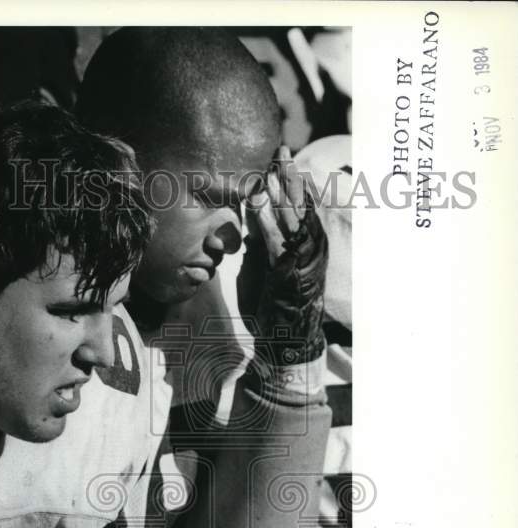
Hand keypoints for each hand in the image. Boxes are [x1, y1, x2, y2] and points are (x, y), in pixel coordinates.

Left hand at [243, 145, 328, 366]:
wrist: (288, 339)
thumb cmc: (278, 302)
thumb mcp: (269, 262)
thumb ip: (266, 238)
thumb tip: (256, 214)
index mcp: (310, 243)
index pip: (304, 202)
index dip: (294, 177)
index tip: (284, 155)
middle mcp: (311, 248)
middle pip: (302, 204)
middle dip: (291, 176)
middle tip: (282, 149)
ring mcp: (302, 261)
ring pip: (293, 220)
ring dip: (280, 195)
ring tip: (270, 171)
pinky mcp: (288, 274)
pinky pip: (277, 244)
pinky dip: (267, 222)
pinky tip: (257, 205)